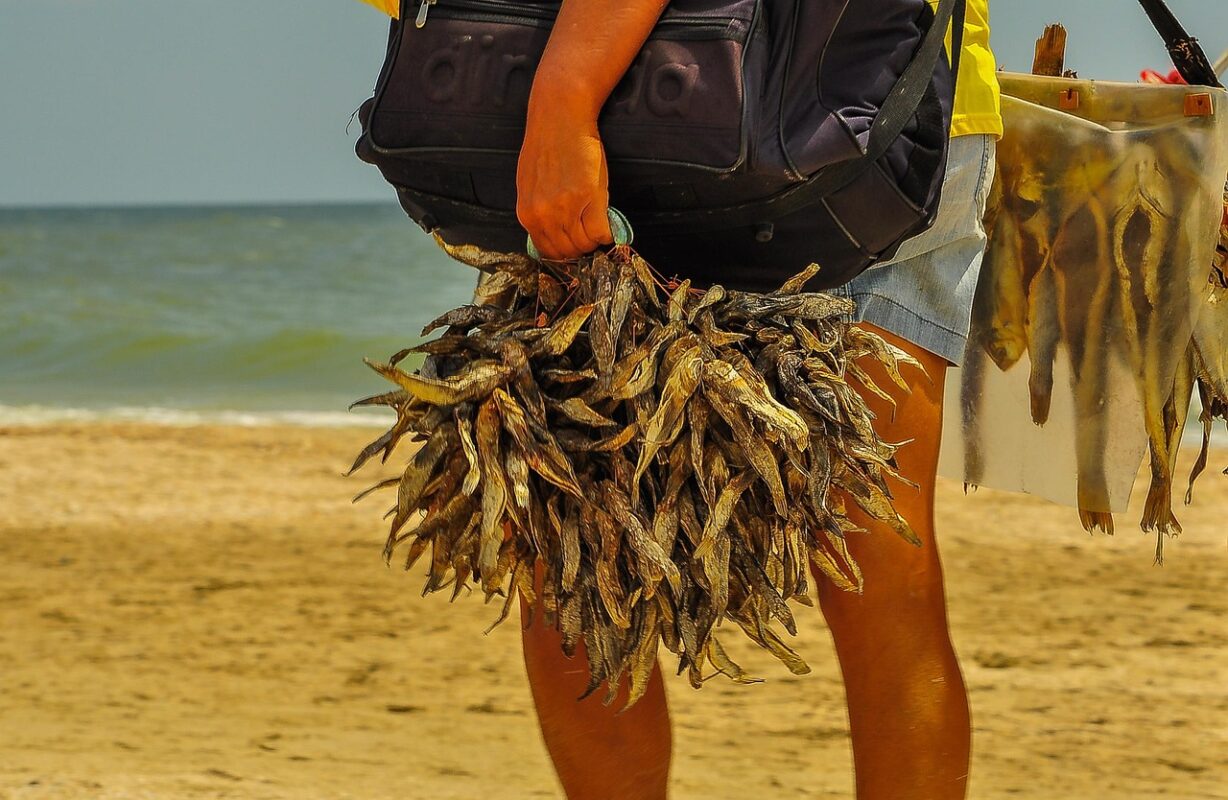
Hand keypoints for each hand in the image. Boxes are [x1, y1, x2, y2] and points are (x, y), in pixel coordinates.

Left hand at [516, 107, 613, 260]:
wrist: (560, 118)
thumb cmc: (547, 147)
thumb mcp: (532, 186)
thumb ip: (539, 212)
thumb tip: (553, 234)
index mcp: (528, 214)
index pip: (548, 253)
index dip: (565, 251)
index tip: (575, 244)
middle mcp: (544, 216)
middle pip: (568, 252)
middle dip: (582, 247)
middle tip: (590, 233)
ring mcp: (566, 208)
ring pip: (586, 245)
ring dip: (595, 240)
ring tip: (597, 224)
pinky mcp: (588, 197)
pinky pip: (602, 233)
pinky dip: (608, 233)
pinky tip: (606, 222)